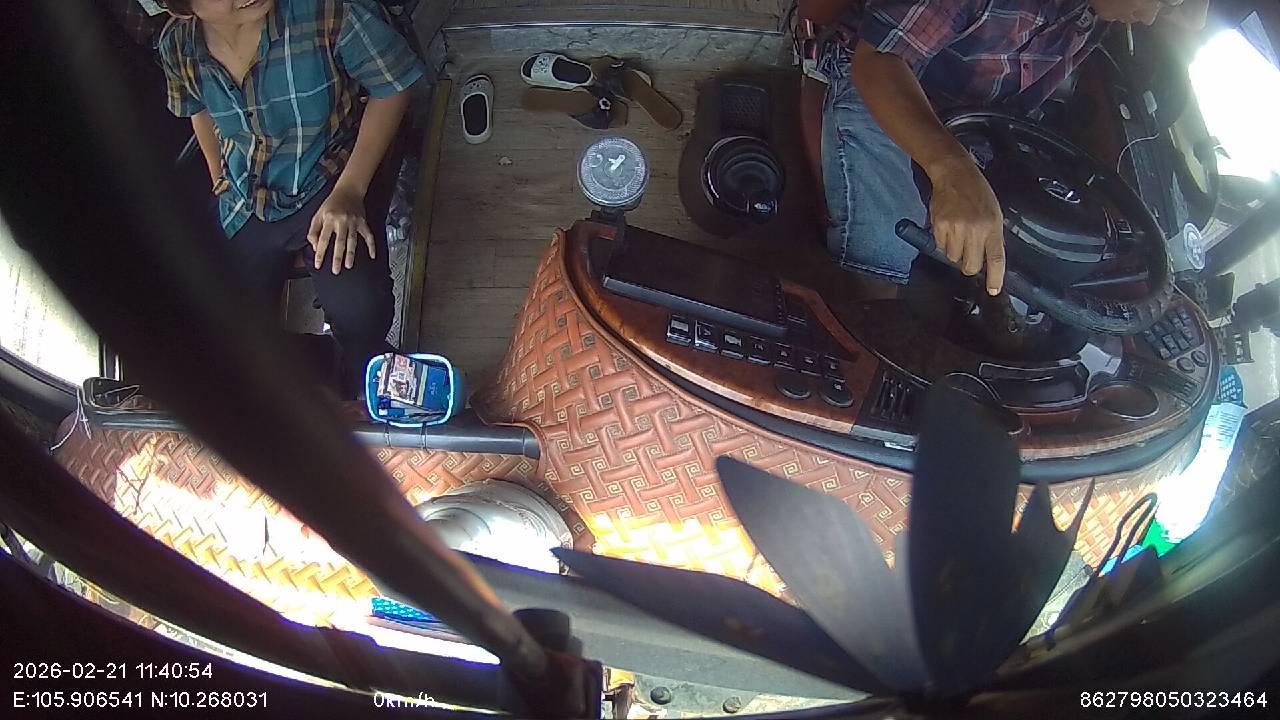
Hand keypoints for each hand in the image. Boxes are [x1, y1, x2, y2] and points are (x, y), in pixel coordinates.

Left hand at [308, 184, 375, 274]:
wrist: (348, 190)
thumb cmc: (331, 204)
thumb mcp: (318, 214)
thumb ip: (314, 230)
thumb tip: (315, 247)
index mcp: (329, 219)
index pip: (323, 239)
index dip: (320, 253)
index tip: (318, 265)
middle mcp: (342, 221)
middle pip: (339, 242)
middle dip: (337, 258)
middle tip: (336, 271)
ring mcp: (354, 222)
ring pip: (352, 241)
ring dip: (351, 254)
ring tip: (348, 266)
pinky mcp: (363, 222)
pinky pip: (368, 236)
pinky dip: (371, 246)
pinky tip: (372, 255)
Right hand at [926, 155, 1005, 294]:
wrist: (954, 174)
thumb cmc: (978, 193)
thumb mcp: (993, 213)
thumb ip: (991, 236)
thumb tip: (987, 260)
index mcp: (993, 227)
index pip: (996, 258)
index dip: (995, 277)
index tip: (993, 291)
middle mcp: (975, 230)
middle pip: (971, 265)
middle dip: (969, 265)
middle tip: (968, 255)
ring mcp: (956, 229)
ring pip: (953, 257)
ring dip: (955, 251)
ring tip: (957, 234)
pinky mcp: (939, 226)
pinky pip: (940, 246)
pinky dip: (943, 241)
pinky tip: (947, 227)